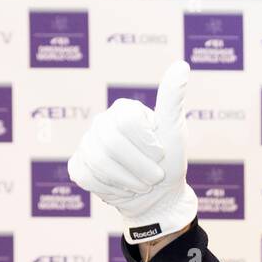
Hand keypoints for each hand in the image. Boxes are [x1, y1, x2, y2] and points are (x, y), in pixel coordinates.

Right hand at [67, 59, 197, 245]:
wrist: (157, 197)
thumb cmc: (168, 162)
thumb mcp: (175, 131)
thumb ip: (172, 99)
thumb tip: (182, 65)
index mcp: (124, 109)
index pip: (127, 123)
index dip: (148, 146)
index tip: (160, 154)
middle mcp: (102, 122)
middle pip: (112, 144)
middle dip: (141, 168)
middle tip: (154, 176)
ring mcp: (87, 143)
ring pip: (99, 162)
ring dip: (129, 181)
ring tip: (141, 183)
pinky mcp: (79, 165)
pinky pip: (87, 176)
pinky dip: (111, 188)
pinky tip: (121, 186)